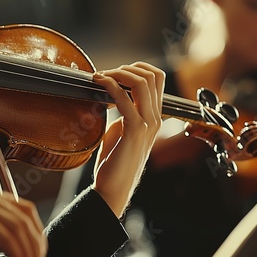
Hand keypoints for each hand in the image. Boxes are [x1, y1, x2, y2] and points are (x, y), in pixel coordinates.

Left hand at [91, 62, 164, 216]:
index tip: (116, 73)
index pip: (157, 79)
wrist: (113, 188)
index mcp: (154, 117)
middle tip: (106, 74)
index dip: (137, 68)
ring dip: (118, 74)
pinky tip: (98, 84)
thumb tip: (113, 96)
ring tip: (100, 76)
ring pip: (142, 83)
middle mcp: (155, 118)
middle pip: (152, 76)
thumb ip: (124, 112)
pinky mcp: (134, 131)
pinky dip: (110, 86)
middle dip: (127, 68)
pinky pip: (124, 99)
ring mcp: (148, 125)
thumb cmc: (115, 161)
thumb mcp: (122, 130)